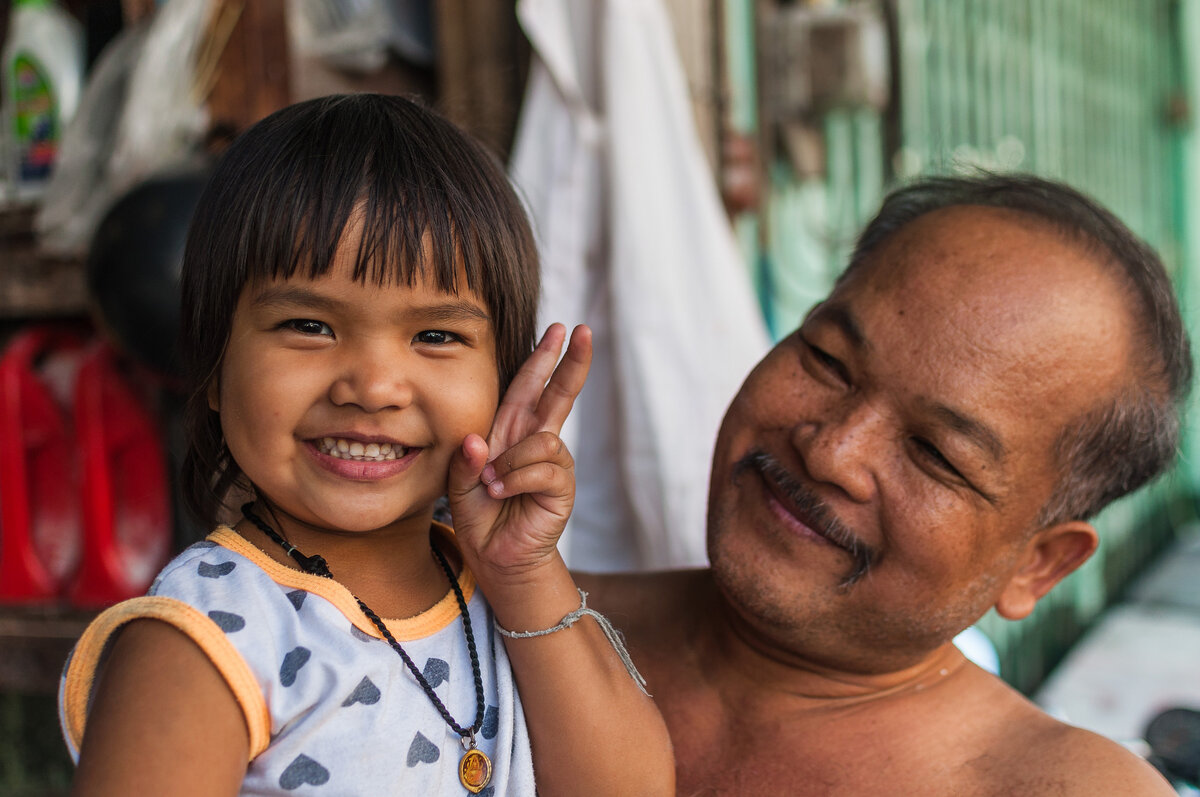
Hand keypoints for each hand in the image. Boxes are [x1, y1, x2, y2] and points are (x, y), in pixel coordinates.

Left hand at [447, 324, 591, 583]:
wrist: (495, 556)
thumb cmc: (479, 515)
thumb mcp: (459, 483)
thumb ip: (465, 461)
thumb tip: (477, 442)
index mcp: (513, 431)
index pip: (530, 387)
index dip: (544, 358)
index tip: (559, 329)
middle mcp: (537, 441)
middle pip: (560, 394)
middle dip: (572, 363)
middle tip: (583, 331)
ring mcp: (553, 464)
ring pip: (541, 440)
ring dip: (510, 461)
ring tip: (492, 483)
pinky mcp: (560, 488)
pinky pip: (542, 469)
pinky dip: (514, 480)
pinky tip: (501, 493)